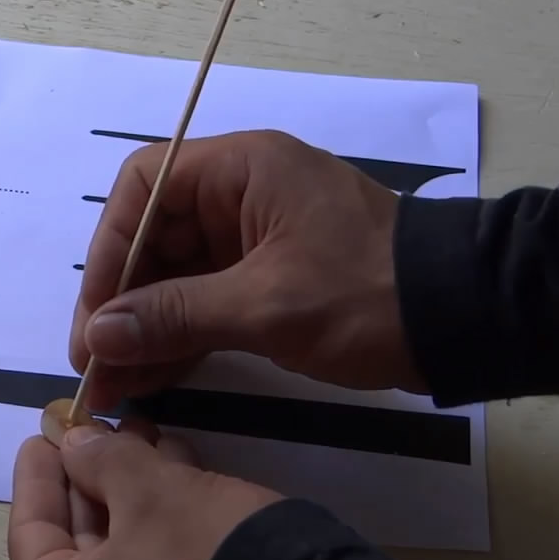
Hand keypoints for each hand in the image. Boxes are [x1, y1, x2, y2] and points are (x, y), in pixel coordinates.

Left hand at [8, 423, 279, 559]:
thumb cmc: (200, 548)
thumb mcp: (146, 489)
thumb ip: (99, 460)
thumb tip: (75, 444)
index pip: (30, 531)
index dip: (38, 473)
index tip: (44, 430)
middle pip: (76, 534)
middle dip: (94, 469)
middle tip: (101, 422)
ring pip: (119, 539)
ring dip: (130, 480)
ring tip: (145, 428)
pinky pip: (152, 554)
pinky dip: (159, 507)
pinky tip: (176, 458)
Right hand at [70, 129, 423, 411]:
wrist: (463, 321)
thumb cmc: (367, 295)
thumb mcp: (267, 305)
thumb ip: (178, 315)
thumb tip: (99, 334)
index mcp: (242, 170)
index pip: (145, 186)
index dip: (111, 247)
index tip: (97, 312)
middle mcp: (239, 196)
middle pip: (154, 238)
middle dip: (121, 303)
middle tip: (95, 365)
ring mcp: (254, 241)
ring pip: (176, 278)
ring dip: (144, 330)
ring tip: (113, 388)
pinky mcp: (268, 282)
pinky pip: (206, 304)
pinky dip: (179, 340)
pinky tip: (149, 382)